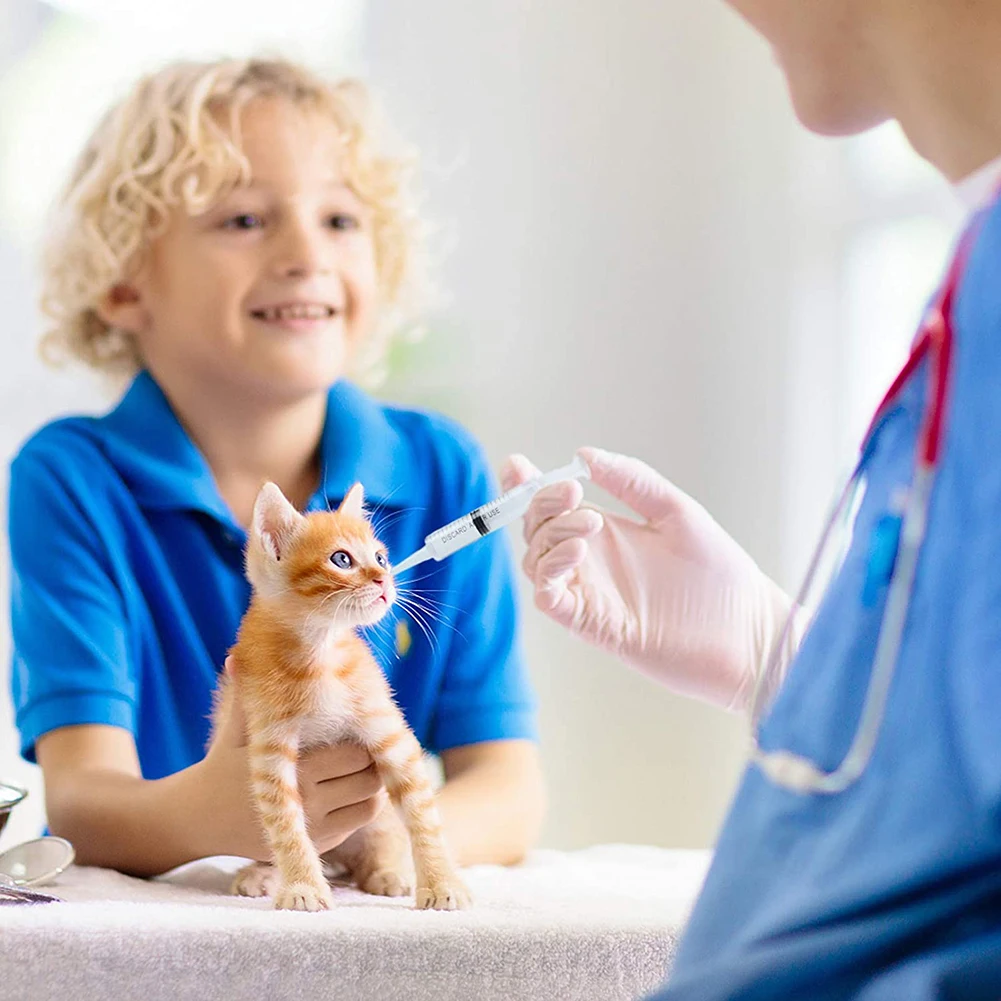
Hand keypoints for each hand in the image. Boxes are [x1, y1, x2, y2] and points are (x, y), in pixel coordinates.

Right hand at [194, 659, 385, 858]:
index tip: (360, 721)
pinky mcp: (320, 844)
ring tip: (362, 760)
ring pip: (373, 803)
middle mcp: (309, 805)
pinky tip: (351, 781)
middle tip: (367, 739)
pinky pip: (361, 819)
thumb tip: (236, 653)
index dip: (364, 736)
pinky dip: (365, 801)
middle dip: (372, 758)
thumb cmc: (222, 762)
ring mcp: (316, 830)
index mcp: (293, 773)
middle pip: (370, 779)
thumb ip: (244, 695)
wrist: (199, 819)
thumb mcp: (235, 729)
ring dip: (373, 781)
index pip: (355, 754)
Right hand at [501, 447, 801, 711]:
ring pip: (535, 561)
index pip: (551, 507)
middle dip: (540, 504)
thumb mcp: (676, 512)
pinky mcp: (592, 625)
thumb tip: (583, 455)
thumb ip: (632, 482)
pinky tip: (577, 553)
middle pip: (535, 530)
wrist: (746, 630)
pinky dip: (550, 573)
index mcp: (605, 532)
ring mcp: (588, 593)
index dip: (525, 486)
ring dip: (550, 535)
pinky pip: (550, 598)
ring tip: (589, 523)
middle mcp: (589, 562)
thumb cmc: (719, 573)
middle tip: (571, 491)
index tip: (517, 465)